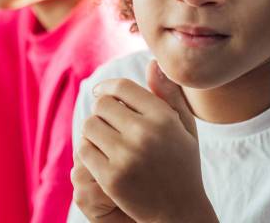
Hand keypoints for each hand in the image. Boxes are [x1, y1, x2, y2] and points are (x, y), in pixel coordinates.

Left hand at [78, 60, 218, 222]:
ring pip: (90, 126)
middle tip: (107, 121)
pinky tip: (100, 156)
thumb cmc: (183, 164)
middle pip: (103, 105)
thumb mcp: (184, 127)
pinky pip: (85, 151)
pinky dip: (88, 151)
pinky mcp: (111, 178)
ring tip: (104, 138)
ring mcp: (127, 156)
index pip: (123, 88)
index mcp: (164, 117)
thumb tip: (153, 63)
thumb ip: (169, 94)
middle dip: (102, 111)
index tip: (103, 93)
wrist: (180, 212)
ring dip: (93, 130)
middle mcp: (146, 133)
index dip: (109, 88)